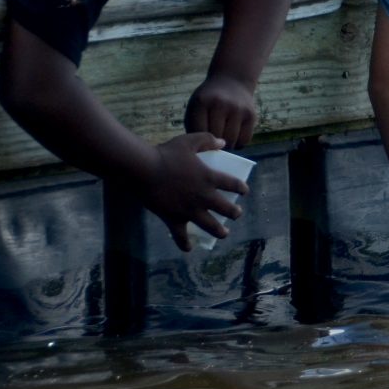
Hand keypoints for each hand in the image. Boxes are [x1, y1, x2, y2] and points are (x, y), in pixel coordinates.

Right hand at [145, 132, 245, 252]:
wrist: (144, 169)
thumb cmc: (166, 153)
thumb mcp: (189, 141)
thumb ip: (207, 140)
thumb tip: (223, 143)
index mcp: (209, 178)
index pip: (233, 184)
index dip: (241, 188)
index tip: (244, 191)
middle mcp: (204, 196)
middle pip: (227, 209)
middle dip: (235, 213)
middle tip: (236, 214)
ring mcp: (190, 210)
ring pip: (210, 226)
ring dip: (219, 231)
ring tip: (223, 233)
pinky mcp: (174, 219)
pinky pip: (181, 236)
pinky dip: (184, 243)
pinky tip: (189, 248)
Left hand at [187, 72, 258, 147]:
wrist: (231, 81)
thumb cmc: (208, 100)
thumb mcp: (195, 107)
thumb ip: (194, 128)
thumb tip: (201, 155)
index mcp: (202, 102)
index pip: (199, 132)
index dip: (199, 141)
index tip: (200, 142)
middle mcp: (220, 104)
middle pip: (215, 138)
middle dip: (213, 145)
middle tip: (212, 145)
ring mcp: (238, 109)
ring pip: (231, 141)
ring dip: (227, 145)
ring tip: (222, 143)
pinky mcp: (251, 115)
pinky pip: (245, 139)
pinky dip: (239, 143)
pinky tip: (234, 138)